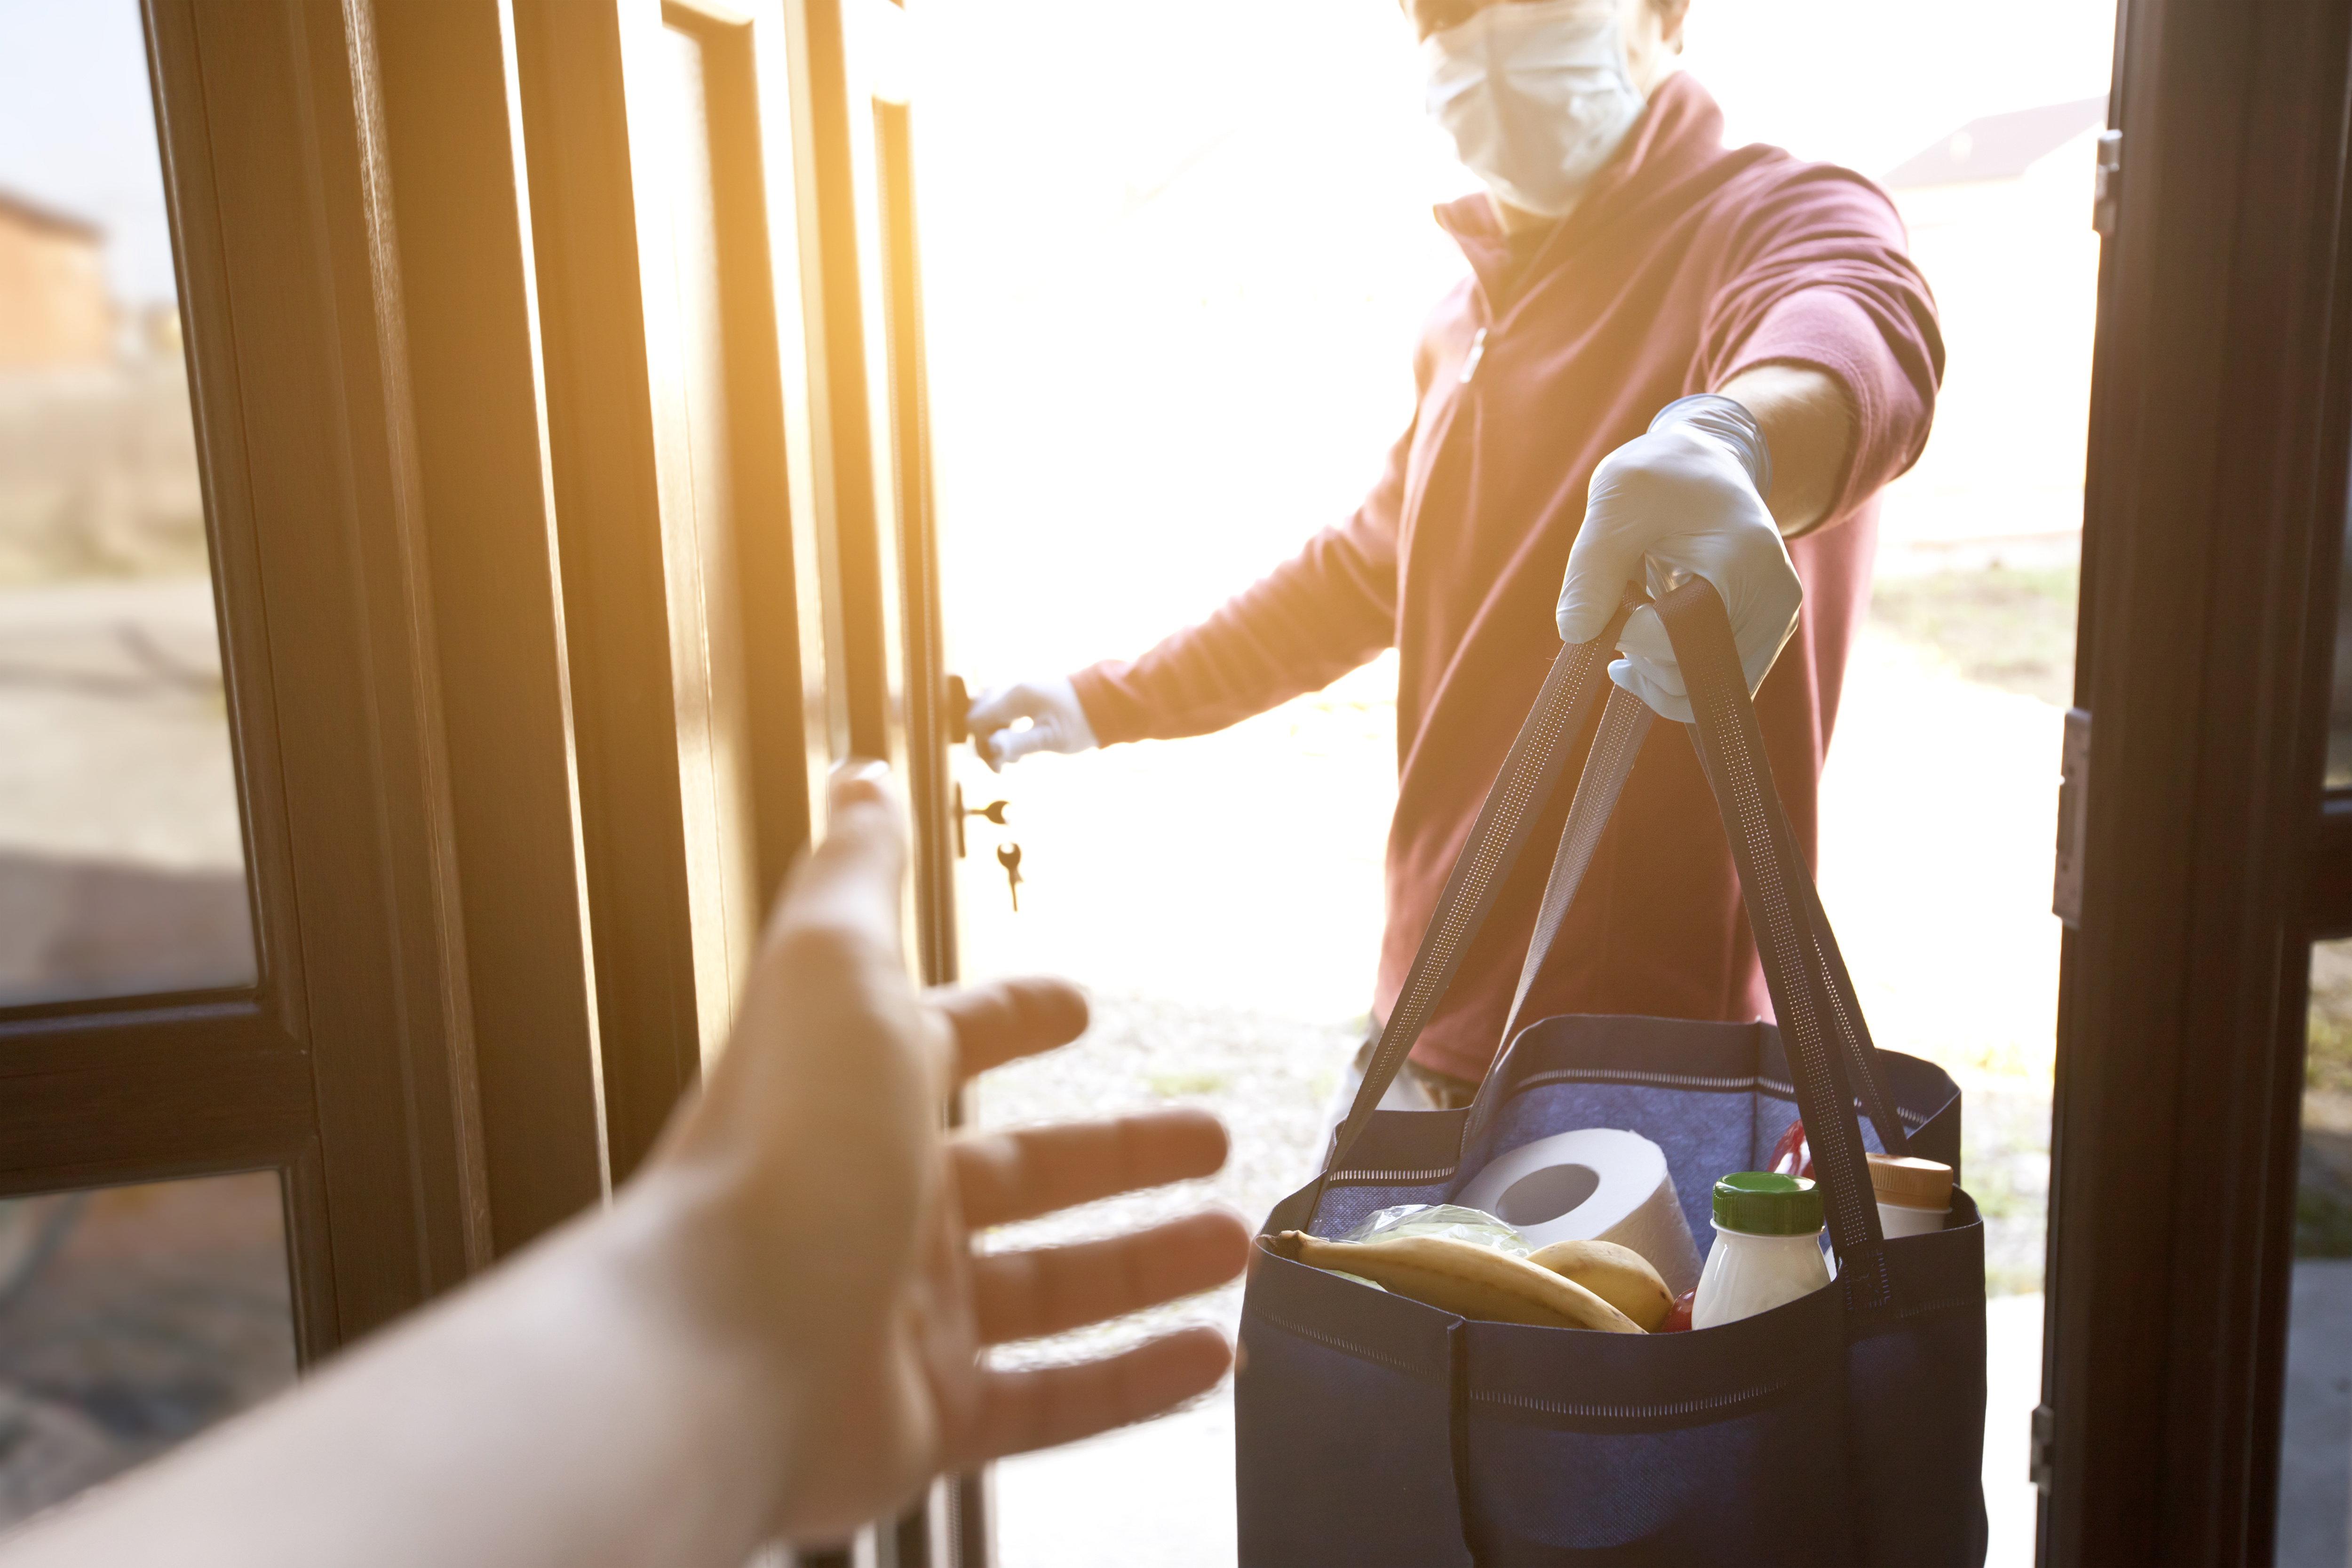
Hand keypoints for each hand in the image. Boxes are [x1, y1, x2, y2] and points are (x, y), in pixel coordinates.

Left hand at [644, 764, 1247, 1543]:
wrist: (720, 1351)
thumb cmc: (779, 1154)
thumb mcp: (832, 968)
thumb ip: (859, 872)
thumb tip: (859, 775)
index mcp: (858, 1093)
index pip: (951, 1041)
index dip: (1015, 1017)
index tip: (1076, 1005)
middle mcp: (877, 1200)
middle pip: (1028, 1171)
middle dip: (1121, 1149)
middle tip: (1206, 1134)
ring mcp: (904, 1314)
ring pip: (1054, 1287)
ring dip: (1148, 1262)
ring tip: (1234, 1241)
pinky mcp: (929, 1414)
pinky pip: (1056, 1400)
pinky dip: (1136, 1381)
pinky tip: (1207, 1356)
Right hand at [967, 676, 1098, 770]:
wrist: (1103, 702)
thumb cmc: (1080, 722)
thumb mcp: (1051, 738)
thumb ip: (1019, 742)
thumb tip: (991, 749)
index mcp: (1015, 695)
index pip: (976, 720)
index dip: (981, 746)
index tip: (999, 767)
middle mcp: (1010, 686)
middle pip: (978, 715)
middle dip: (985, 742)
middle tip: (1005, 765)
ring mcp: (1015, 686)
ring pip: (987, 711)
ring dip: (993, 736)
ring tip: (1013, 758)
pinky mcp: (1021, 691)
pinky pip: (998, 708)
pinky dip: (1001, 727)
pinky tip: (1016, 744)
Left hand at [1553, 395, 1801, 722]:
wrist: (1709, 464)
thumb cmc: (1661, 476)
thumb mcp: (1616, 502)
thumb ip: (1591, 568)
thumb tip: (1575, 634)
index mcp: (1743, 561)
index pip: (1678, 637)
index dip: (1627, 632)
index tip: (1606, 599)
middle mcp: (1773, 601)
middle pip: (1694, 678)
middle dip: (1641, 661)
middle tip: (1614, 617)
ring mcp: (1774, 624)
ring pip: (1704, 696)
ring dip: (1653, 677)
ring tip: (1626, 632)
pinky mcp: (1764, 638)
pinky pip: (1713, 686)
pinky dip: (1672, 678)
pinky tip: (1643, 646)